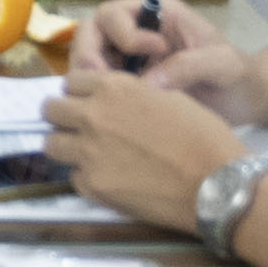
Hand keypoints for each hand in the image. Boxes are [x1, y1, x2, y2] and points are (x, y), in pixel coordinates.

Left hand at [42, 66, 260, 230]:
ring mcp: (88, 152)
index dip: (81, 92)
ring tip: (87, 154)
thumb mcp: (169, 97)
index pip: (72, 81)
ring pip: (51, 144)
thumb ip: (134, 94)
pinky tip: (108, 179)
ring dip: (66, 146)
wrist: (216, 184)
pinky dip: (86, 177)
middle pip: (51, 110)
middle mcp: (92, 115)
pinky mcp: (92, 185)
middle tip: (81, 128)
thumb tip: (119, 101)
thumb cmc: (204, 136)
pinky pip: (73, 176)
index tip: (89, 102)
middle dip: (63, 116)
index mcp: (113, 88)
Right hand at [78, 0, 255, 111]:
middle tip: (102, 84)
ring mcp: (129, 60)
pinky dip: (99, 99)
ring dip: (89, 80)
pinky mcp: (130, 87)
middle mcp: (136, 33)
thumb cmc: (238, 74)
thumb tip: (146, 84)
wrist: (247, 101)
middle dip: (88, 57)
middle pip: (90, 34)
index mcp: (156, 14)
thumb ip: (188, 65)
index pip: (114, 14)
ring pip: (88, 61)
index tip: (153, 54)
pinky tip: (115, 115)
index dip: (123, 34)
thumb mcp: (222, 64)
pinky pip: (100, 88)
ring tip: (106, 102)